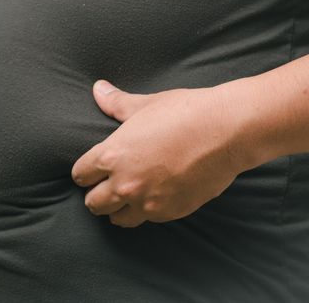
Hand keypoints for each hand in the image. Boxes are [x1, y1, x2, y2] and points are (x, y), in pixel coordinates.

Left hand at [71, 79, 248, 227]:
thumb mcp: (145, 105)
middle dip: (96, 195)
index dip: (84, 172)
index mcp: (112, 156)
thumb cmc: (185, 112)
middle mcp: (125, 183)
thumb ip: (116, 103)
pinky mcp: (171, 212)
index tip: (90, 170)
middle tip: (104, 186)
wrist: (227, 131)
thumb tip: (98, 89)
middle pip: (94, 203)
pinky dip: (145, 211)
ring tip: (124, 198)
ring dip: (118, 209)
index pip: (81, 175)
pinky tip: (151, 198)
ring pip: (118, 219)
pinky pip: (147, 219)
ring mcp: (148, 201)